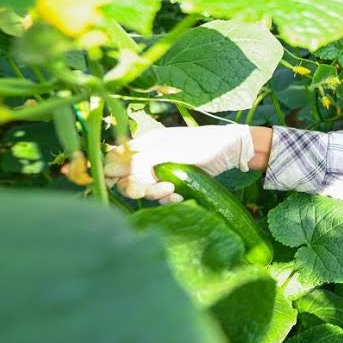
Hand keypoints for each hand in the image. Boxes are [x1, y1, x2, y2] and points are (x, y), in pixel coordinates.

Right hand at [103, 124, 254, 202]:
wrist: (230, 152)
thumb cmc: (202, 143)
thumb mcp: (171, 149)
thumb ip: (143, 159)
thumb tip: (114, 169)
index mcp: (144, 144)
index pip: (114, 158)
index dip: (113, 172)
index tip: (119, 180)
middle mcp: (148, 159)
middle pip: (126, 180)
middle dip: (138, 187)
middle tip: (155, 187)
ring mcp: (160, 173)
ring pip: (143, 191)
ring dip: (156, 194)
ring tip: (173, 189)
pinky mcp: (173, 185)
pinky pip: (161, 198)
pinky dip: (169, 199)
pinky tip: (180, 196)